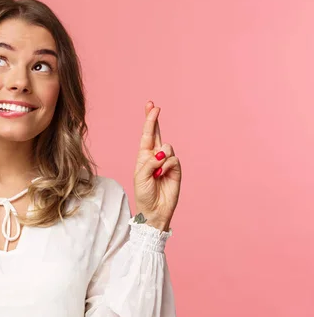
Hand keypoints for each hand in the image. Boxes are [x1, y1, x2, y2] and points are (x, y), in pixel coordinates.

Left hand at [133, 101, 181, 231]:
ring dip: (161, 158)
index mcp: (144, 156)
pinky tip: (162, 175)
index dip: (149, 120)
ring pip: (167, 147)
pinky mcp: (176, 169)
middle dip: (154, 119)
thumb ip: (150, 161)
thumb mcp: (140, 176)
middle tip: (155, 106)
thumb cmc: (143, 193)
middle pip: (157, 133)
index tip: (151, 106)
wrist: (154, 209)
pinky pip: (173, 159)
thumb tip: (163, 153)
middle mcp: (155, 156)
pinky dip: (167, 166)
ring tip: (156, 173)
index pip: (147, 134)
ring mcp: (166, 162)